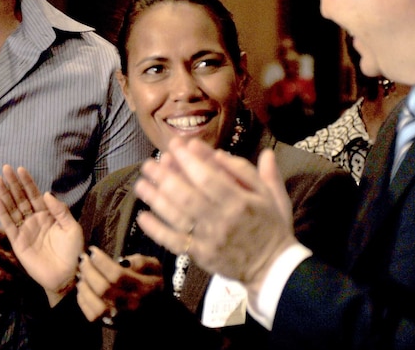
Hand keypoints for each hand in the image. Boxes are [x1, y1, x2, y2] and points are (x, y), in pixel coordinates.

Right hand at [0, 165, 83, 305]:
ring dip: (5, 194)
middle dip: (13, 183)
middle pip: (21, 198)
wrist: (68, 275)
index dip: (28, 182)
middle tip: (5, 168)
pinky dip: (2, 213)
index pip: (35, 194)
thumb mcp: (72, 227)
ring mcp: (25, 231)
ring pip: (12, 209)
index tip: (20, 168)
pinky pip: (9, 225)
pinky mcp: (18, 243)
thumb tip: (47, 193)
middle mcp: (34, 220)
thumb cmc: (73, 251)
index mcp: (48, 215)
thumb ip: (60, 210)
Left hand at [0, 205, 20, 311]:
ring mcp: (13, 283)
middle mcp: (15, 266)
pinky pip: (1, 302)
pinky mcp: (9, 299)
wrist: (37, 292)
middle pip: (3, 259)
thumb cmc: (14, 260)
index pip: (2, 240)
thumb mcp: (2, 244)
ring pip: (2, 281)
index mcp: (13, 250)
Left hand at [75, 247, 163, 323]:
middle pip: (104, 288)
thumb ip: (141, 261)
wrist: (156, 311)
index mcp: (145, 287)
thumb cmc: (152, 284)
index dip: (101, 262)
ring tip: (81, 275)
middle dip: (89, 271)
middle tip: (83, 260)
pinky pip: (93, 316)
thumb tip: (123, 262)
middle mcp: (133, 304)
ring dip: (85, 288)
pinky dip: (83, 301)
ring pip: (97, 305)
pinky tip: (82, 289)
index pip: (118, 274)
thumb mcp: (155, 267)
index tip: (92, 251)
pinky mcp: (112, 324)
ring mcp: (122, 317)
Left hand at [133, 137, 296, 296]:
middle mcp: (222, 220)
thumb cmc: (272, 228)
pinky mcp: (201, 256)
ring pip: (177, 217)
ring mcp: (209, 240)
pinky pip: (175, 242)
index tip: (176, 145)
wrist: (274, 269)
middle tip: (150, 163)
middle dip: (165, 177)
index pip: (209, 178)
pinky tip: (142, 216)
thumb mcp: (272, 196)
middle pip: (187, 196)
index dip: (189, 160)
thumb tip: (225, 151)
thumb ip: (251, 171)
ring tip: (141, 183)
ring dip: (156, 199)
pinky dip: (157, 230)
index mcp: (240, 202)